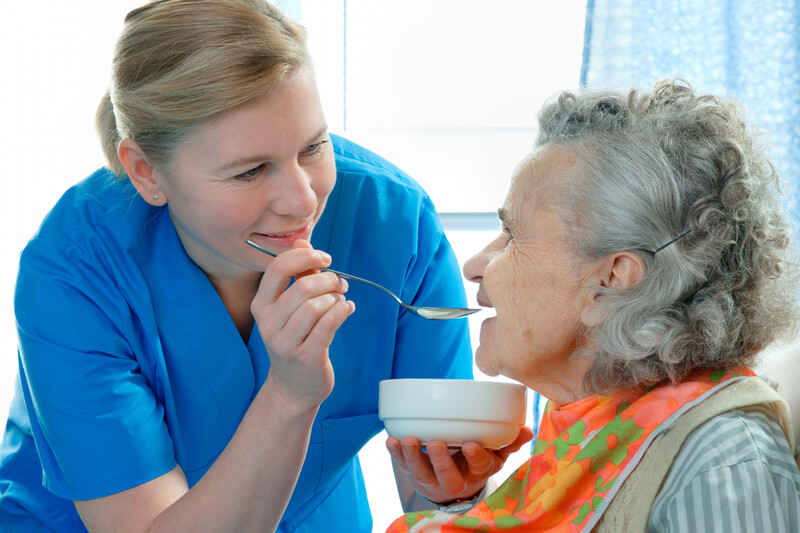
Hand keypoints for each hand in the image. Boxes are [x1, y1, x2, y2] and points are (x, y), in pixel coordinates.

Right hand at [251, 240, 354, 410]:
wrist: (293, 386)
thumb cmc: (296, 339)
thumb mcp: (290, 307)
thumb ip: (298, 275)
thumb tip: (302, 241)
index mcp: (261, 305)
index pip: (277, 269)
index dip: (304, 257)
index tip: (324, 258)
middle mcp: (268, 323)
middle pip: (302, 288)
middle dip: (328, 280)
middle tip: (341, 283)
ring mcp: (285, 342)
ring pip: (316, 306)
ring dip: (336, 298)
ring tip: (342, 299)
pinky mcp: (306, 356)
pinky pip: (328, 324)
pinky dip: (343, 311)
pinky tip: (347, 309)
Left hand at [386, 426, 533, 504]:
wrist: (452, 486)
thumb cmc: (475, 462)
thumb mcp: (496, 455)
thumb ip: (509, 442)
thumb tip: (527, 430)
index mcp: (477, 471)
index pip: (479, 465)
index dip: (476, 456)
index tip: (472, 444)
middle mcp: (455, 479)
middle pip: (447, 476)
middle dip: (441, 461)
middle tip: (436, 442)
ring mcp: (432, 477)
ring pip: (421, 472)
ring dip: (413, 456)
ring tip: (407, 439)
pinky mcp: (414, 472)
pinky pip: (403, 465)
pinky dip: (396, 453)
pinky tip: (391, 440)